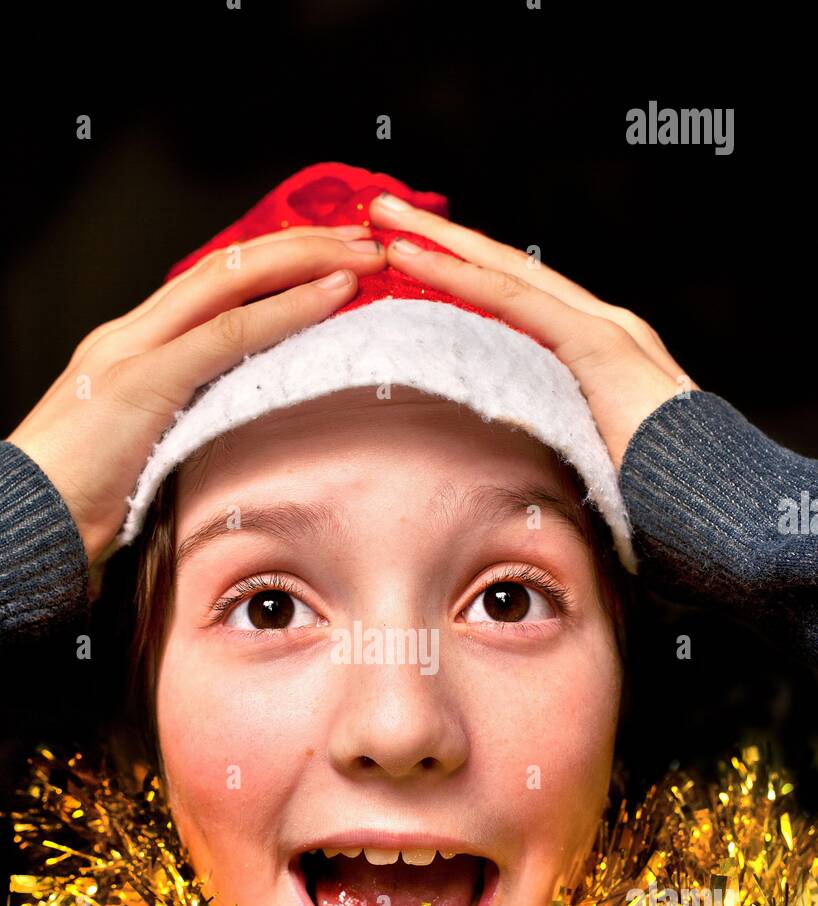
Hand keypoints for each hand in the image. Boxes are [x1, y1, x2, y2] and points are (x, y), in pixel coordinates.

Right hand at [7, 226, 385, 562]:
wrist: (23, 522)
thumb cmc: (77, 500)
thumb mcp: (141, 448)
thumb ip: (183, 421)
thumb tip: (234, 427)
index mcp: (131, 348)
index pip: (212, 285)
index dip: (272, 265)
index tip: (328, 259)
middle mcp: (131, 334)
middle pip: (226, 266)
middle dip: (299, 245)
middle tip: (363, 237)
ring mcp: (133, 351)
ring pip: (230, 282)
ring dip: (304, 262)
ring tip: (361, 255)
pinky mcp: (141, 381)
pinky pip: (227, 334)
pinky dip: (285, 311)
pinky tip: (330, 298)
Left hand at [369, 193, 694, 470]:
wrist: (711, 503)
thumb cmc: (654, 497)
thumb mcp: (587, 460)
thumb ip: (550, 440)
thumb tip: (507, 464)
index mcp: (596, 351)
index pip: (519, 298)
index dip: (464, 271)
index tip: (412, 256)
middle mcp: (600, 324)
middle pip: (507, 267)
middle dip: (444, 235)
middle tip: (385, 210)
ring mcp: (602, 328)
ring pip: (504, 270)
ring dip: (440, 241)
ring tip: (387, 219)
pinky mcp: (598, 344)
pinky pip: (515, 299)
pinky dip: (461, 275)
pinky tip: (417, 258)